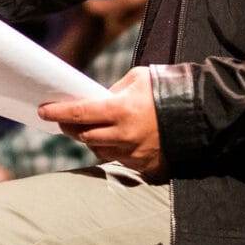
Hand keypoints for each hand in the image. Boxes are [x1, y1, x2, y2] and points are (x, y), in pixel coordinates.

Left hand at [39, 67, 166, 180]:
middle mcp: (124, 135)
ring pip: (99, 150)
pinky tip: (118, 139)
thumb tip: (95, 100)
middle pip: (84, 135)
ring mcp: (135, 153)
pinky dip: (114, 149)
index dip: (57, 112)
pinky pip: (120, 159)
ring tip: (91, 128)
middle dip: (70, 127)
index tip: (42, 110)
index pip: (79, 113)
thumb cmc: (168, 90)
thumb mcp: (138, 79)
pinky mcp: (145, 166)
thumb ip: (113, 90)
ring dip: (91, 139)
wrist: (202, 114)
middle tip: (62, 120)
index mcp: (121, 110)